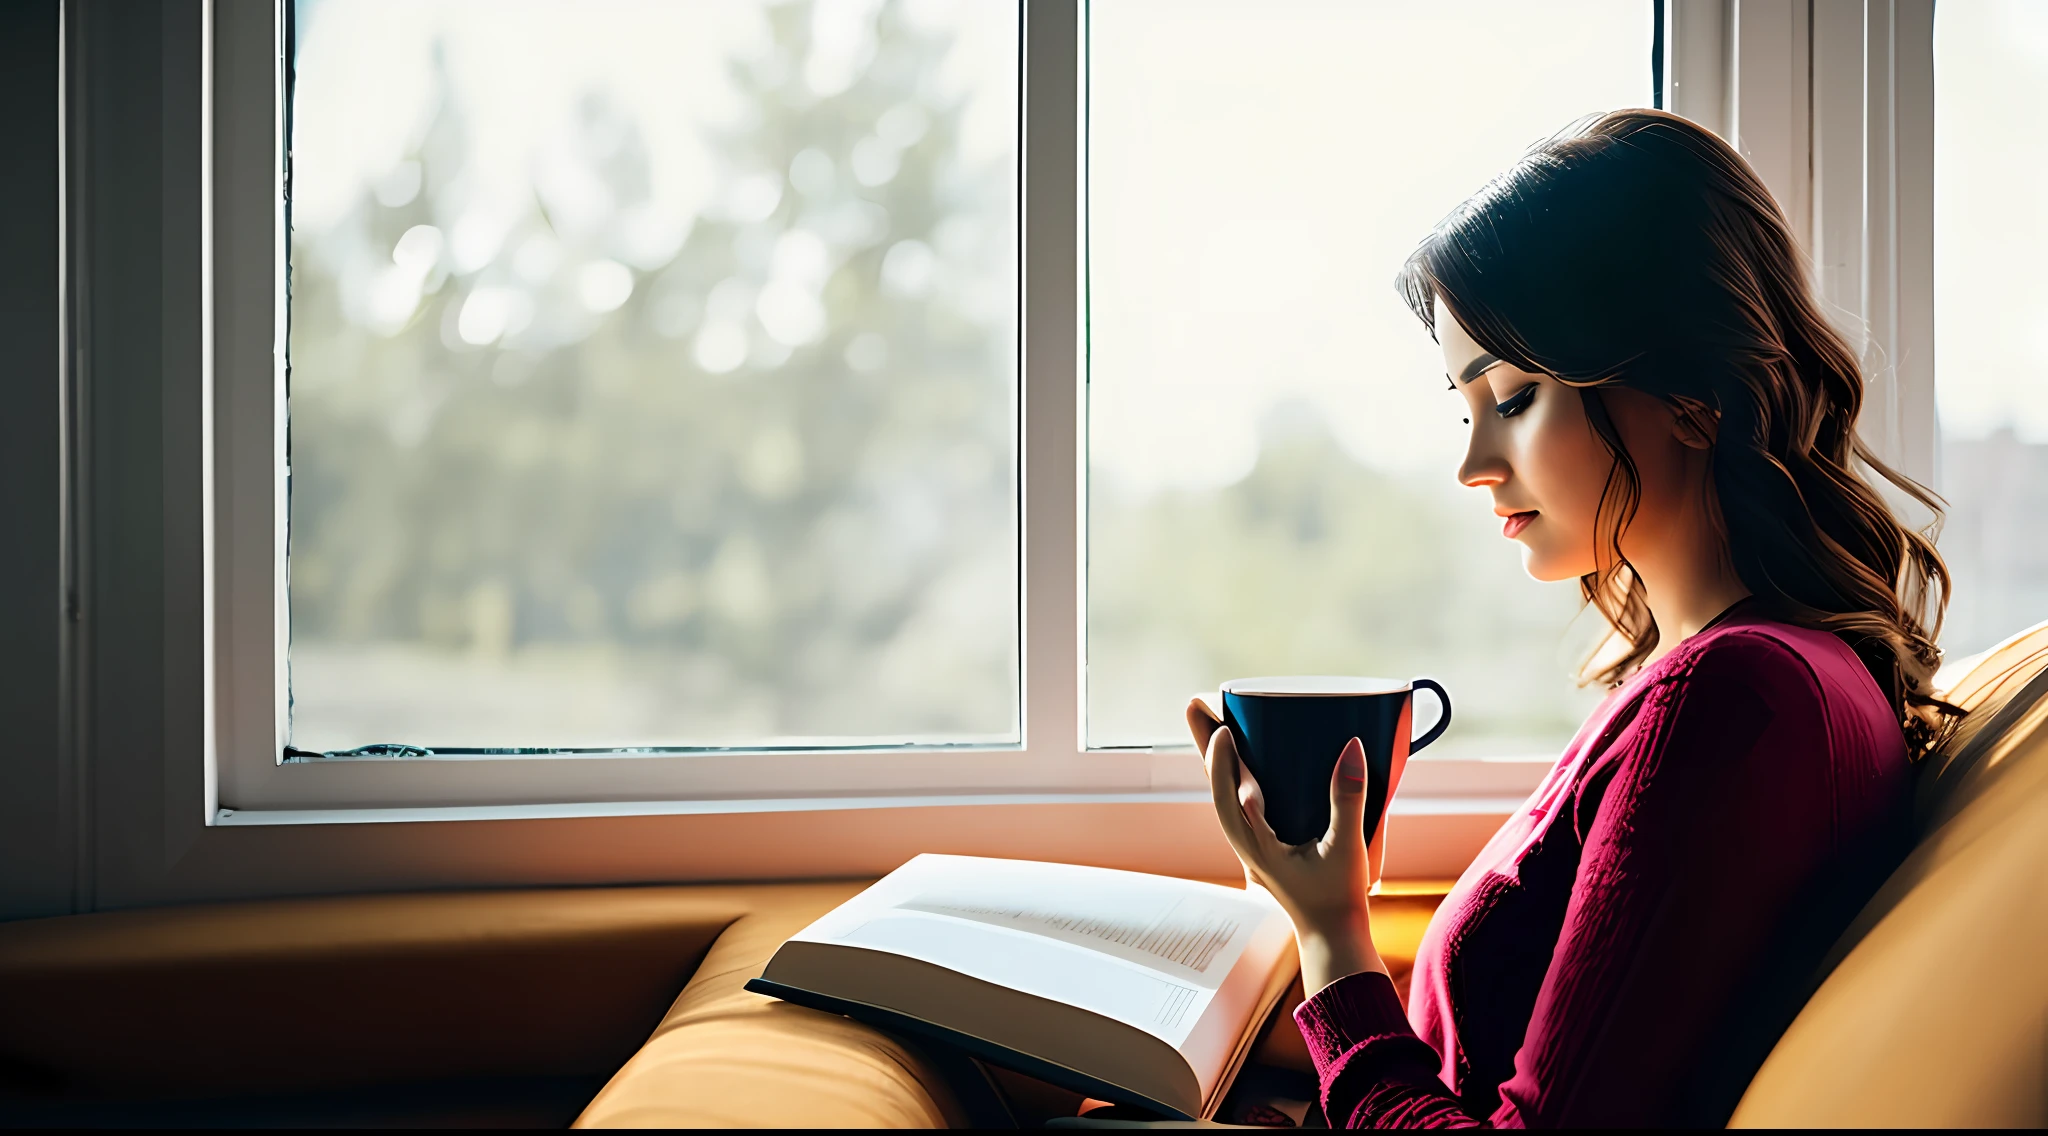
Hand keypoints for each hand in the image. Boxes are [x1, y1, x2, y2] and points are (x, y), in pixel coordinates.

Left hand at [1188, 697, 1387, 994]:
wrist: (1333, 937)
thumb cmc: (1337, 899)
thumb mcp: (1346, 847)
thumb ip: (1348, 799)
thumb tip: (1351, 747)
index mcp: (1255, 846)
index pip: (1226, 797)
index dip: (1220, 761)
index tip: (1222, 728)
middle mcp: (1245, 842)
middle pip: (1216, 786)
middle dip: (1206, 745)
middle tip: (1198, 704)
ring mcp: (1251, 843)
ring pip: (1226, 794)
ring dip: (1220, 758)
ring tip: (1218, 719)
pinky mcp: (1263, 843)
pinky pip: (1241, 803)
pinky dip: (1238, 775)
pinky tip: (1248, 758)